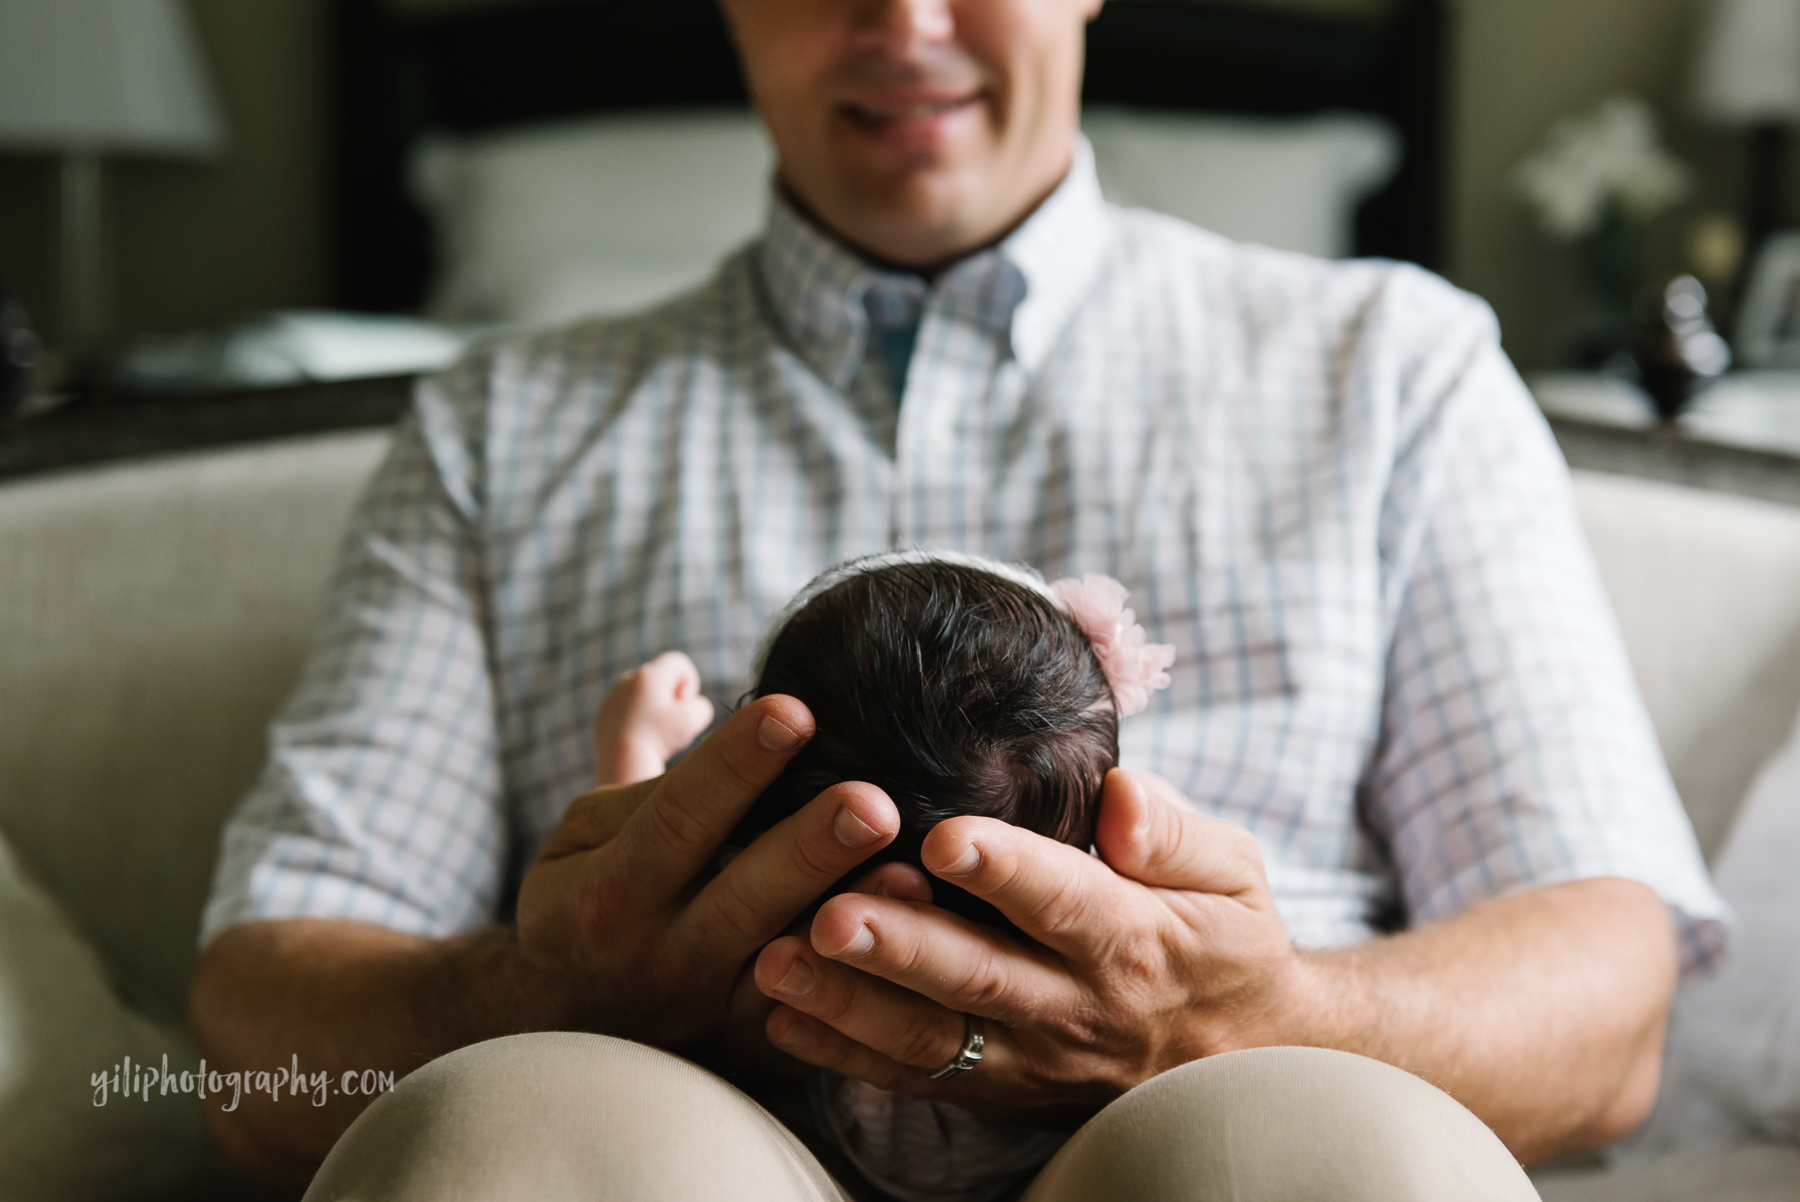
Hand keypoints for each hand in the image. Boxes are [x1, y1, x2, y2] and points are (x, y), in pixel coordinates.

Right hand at [516, 695, 902, 1057]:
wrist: (574, 1041)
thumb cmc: (593, 902)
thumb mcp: (584, 828)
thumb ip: (630, 738)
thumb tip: (675, 667)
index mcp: (611, 889)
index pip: (677, 817)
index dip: (735, 765)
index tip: (794, 709)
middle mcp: (661, 955)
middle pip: (742, 897)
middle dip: (809, 848)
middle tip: (874, 801)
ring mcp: (714, 1012)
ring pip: (793, 968)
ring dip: (857, 921)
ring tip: (915, 873)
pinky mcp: (761, 1051)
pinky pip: (822, 1020)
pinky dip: (870, 986)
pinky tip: (920, 941)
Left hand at [593, 651, 716, 784]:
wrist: (621, 762)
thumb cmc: (659, 739)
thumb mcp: (695, 720)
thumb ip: (701, 706)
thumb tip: (691, 707)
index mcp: (649, 675)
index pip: (679, 663)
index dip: (690, 684)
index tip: (683, 707)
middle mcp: (627, 680)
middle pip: (660, 679)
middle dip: (671, 698)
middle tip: (671, 724)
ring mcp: (612, 697)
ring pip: (643, 696)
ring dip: (654, 710)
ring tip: (655, 734)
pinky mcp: (603, 715)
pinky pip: (627, 711)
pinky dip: (636, 721)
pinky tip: (639, 740)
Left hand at [752, 768, 1309, 1116]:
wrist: (1250, 1053)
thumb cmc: (1228, 936)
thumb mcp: (1235, 870)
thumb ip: (1175, 830)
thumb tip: (1122, 795)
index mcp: (1134, 936)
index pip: (1063, 899)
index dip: (1005, 870)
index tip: (944, 835)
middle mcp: (1078, 1006)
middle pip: (981, 978)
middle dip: (901, 946)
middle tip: (829, 914)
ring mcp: (1035, 1058)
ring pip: (935, 1038)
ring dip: (850, 1005)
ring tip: (776, 965)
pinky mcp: (1004, 1089)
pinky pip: (919, 1078)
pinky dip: (848, 1055)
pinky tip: (782, 1020)